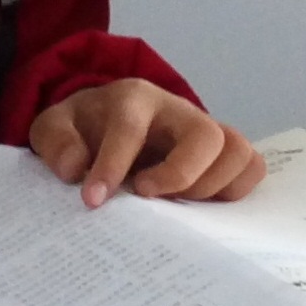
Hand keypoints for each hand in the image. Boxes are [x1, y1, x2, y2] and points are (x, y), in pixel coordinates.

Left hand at [28, 81, 262, 206]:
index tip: (94, 200)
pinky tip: (200, 207)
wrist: (106, 122)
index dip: (113, 164)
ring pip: (237, 150)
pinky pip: (251, 166)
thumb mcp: (55, 128)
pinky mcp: (222, 152)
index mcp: (133, 99)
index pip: (131, 126)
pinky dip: (234, 189)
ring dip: (210, 186)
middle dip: (179, 174)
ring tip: (176, 205)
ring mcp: (205, 130)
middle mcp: (177, 110)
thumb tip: (76, 169)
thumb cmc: (84, 129)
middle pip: (205, 133)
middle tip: (147, 196)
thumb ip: (57, 143)